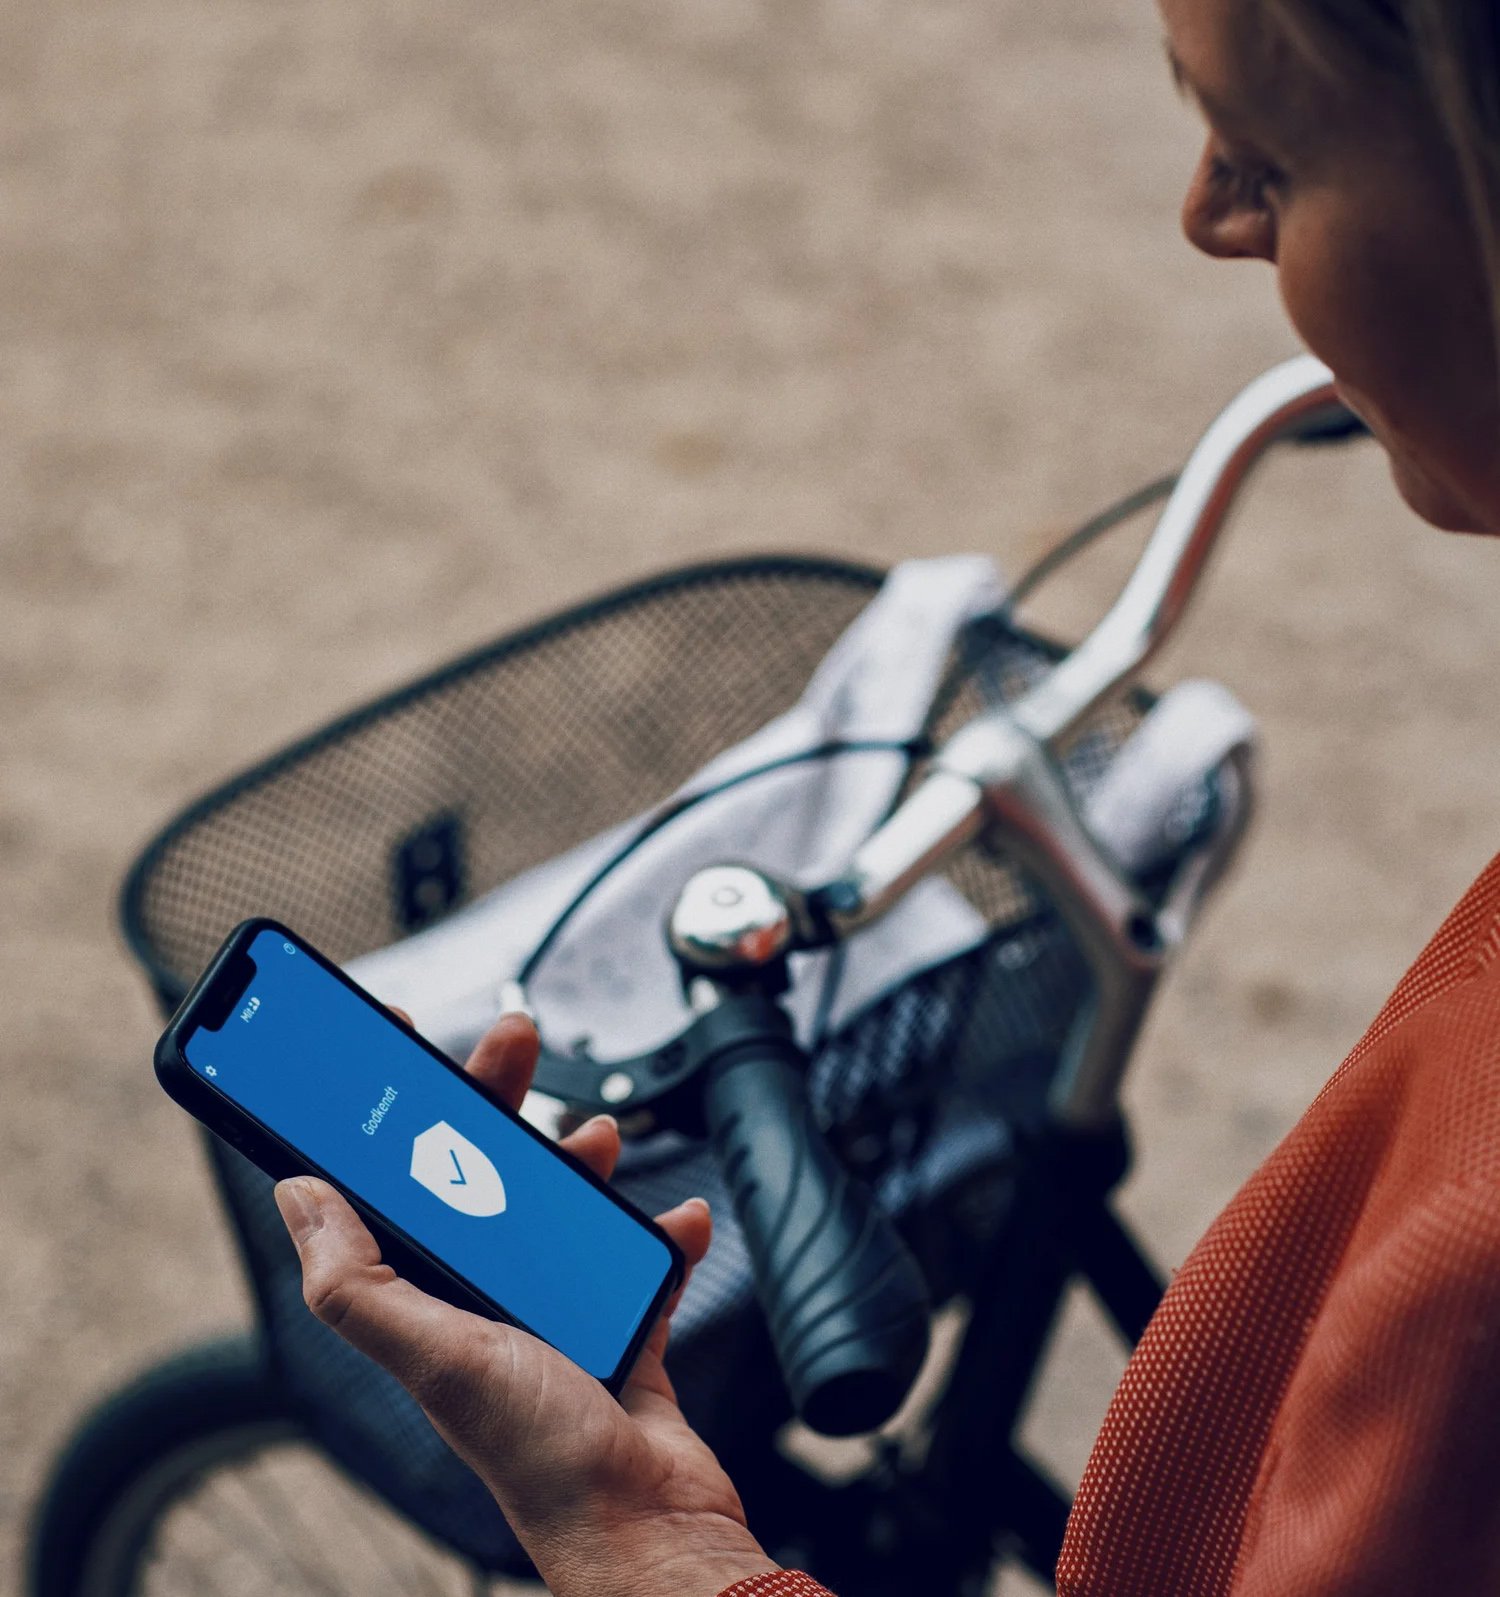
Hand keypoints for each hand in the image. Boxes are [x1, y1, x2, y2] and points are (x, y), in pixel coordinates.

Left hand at [274, 1009, 778, 1596]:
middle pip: (478, 1173)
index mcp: (425, 1302)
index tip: (388, 1044)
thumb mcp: (436, 1358)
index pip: (387, 1188)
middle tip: (513, 1040)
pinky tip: (678, 1217)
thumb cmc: (541, 1457)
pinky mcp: (618, 1323)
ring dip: (580, 1162)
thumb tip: (297, 1194)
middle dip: (495, 1100)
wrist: (651, 1522)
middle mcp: (480, 1300)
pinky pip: (637, 1257)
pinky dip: (659, 1231)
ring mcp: (552, 1310)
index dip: (382, 1113)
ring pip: (558, 1205)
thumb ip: (356, 1284)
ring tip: (600, 1138)